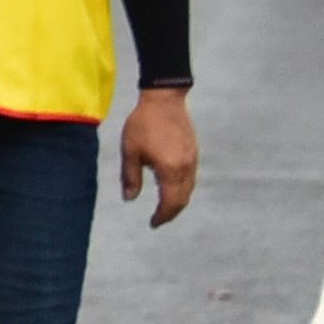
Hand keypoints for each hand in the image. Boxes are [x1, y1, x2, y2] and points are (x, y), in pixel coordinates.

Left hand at [119, 87, 198, 225]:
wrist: (164, 100)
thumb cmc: (143, 124)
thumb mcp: (130, 151)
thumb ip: (130, 177)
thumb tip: (129, 199)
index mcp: (171, 170)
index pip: (170, 202)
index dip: (162, 216)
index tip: (153, 224)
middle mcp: (186, 169)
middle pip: (183, 199)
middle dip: (171, 212)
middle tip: (158, 219)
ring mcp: (193, 161)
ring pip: (189, 190)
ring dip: (178, 201)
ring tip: (164, 207)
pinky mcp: (194, 153)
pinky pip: (191, 179)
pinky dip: (182, 189)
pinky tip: (171, 187)